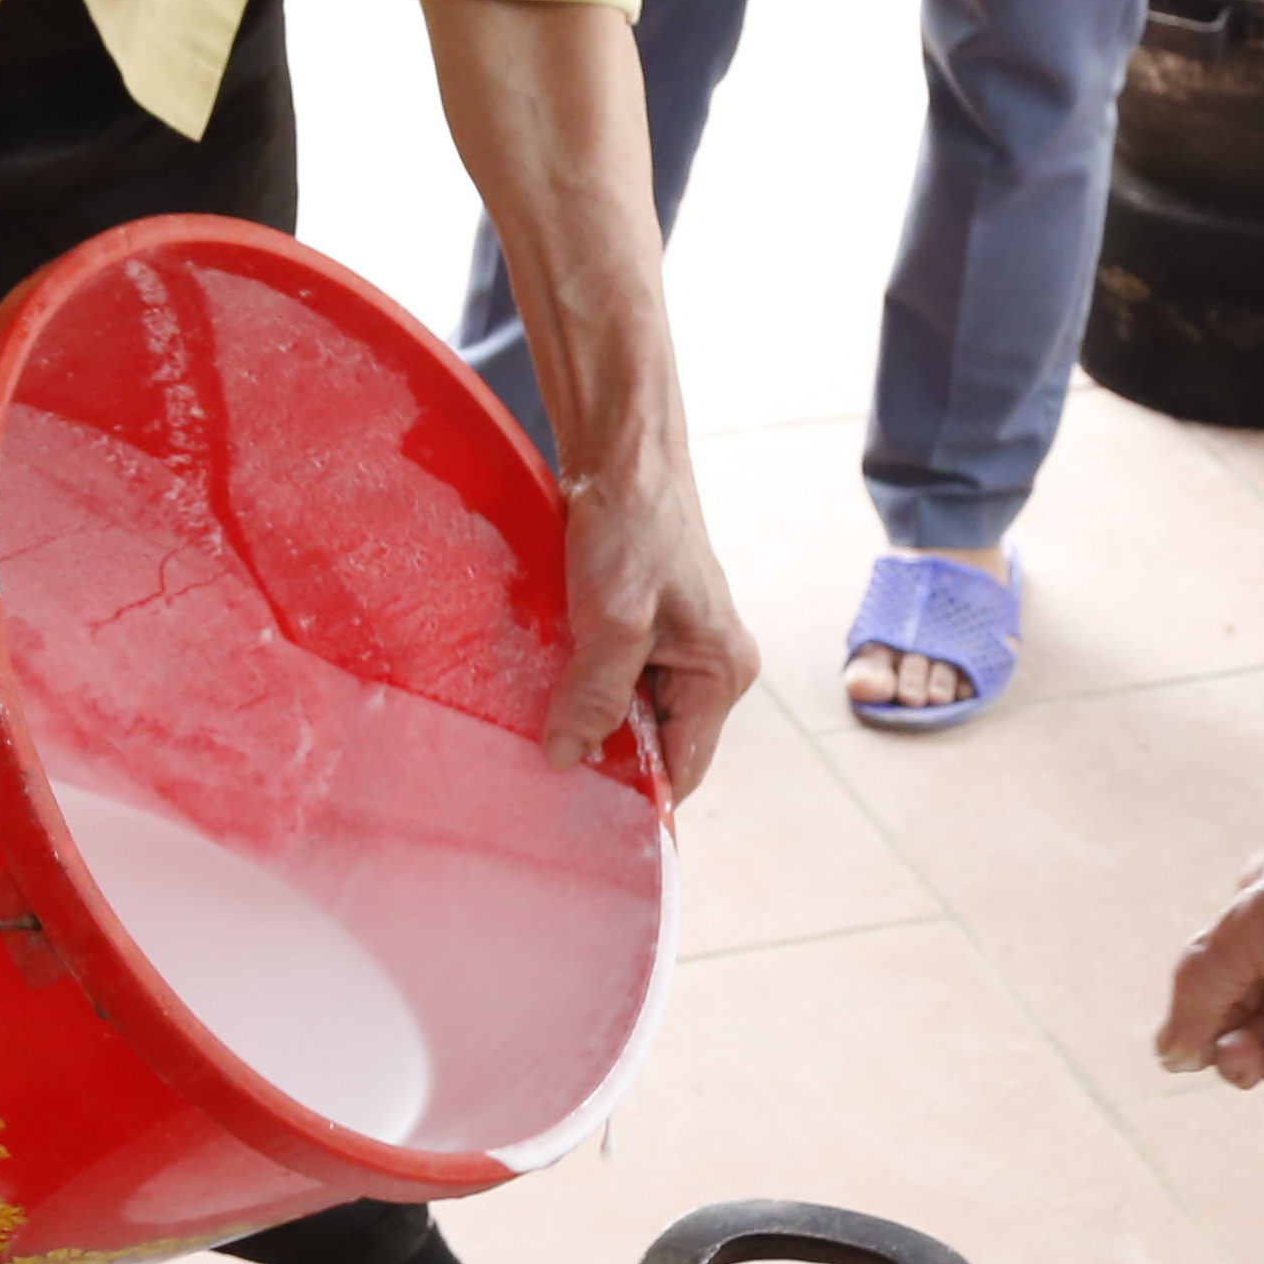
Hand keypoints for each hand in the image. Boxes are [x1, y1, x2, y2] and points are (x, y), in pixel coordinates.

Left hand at [547, 449, 758, 794]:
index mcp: (721, 674)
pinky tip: (548, 681)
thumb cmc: (631, 527)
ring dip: (587, 716)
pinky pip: (615, 681)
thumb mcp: (611, 620)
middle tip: (544, 760)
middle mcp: (710, 670)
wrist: (622, 455)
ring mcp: (681, 651)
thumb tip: (566, 761)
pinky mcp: (648, 631)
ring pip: (629, 713)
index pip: (682, 768)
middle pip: (655, 744)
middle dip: (604, 753)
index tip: (574, 808)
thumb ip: (593, 695)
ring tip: (541, 717)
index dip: (632, 793)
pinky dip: (581, 686)